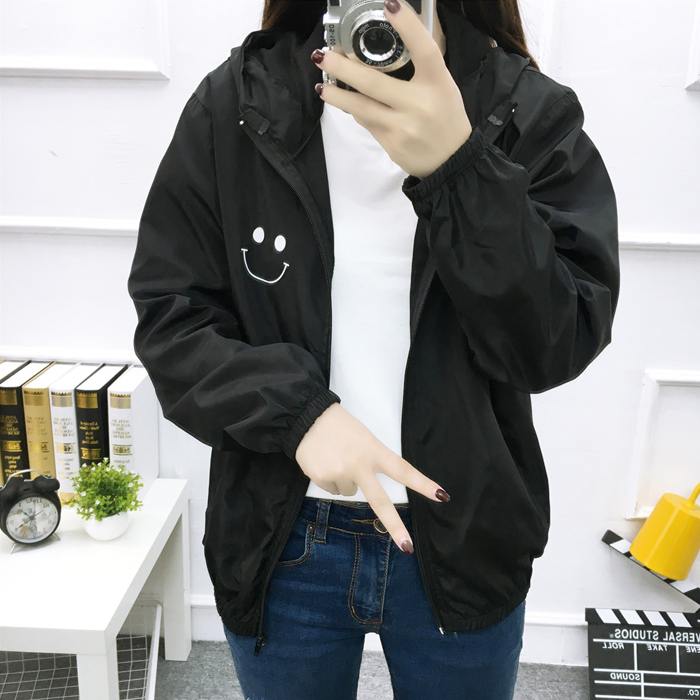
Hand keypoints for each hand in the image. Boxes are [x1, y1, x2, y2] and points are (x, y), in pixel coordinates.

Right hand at [295, 402, 450, 554]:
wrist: (307, 417)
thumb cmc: (339, 426)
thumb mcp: (363, 438)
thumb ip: (370, 460)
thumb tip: (365, 488)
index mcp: (374, 451)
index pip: (403, 470)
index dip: (423, 484)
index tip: (442, 496)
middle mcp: (359, 465)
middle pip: (381, 502)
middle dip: (395, 526)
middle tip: (407, 546)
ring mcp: (340, 474)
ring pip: (350, 492)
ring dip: (345, 480)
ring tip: (335, 457)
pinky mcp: (321, 479)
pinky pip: (332, 489)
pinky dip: (329, 479)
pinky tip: (323, 461)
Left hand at [310, 0, 472, 179]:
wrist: (451, 162)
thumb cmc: (445, 118)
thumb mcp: (442, 87)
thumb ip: (419, 69)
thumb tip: (378, 51)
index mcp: (438, 84)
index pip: (425, 50)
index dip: (408, 27)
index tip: (389, 5)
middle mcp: (420, 105)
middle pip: (374, 82)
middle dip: (344, 68)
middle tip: (324, 55)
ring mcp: (403, 126)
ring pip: (362, 107)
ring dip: (337, 95)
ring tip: (322, 86)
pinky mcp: (391, 143)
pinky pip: (366, 122)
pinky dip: (354, 110)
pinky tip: (344, 102)